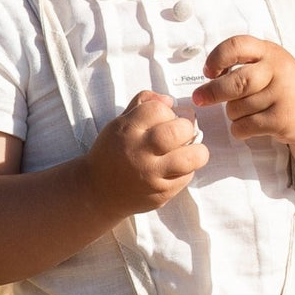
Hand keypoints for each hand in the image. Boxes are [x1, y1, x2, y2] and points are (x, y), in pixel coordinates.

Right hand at [83, 90, 208, 217]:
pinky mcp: (160, 194)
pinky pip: (186, 177)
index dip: (167, 111)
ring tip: (190, 151)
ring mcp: (151, 175)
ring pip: (191, 158)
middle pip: (178, 131)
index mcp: (126, 130)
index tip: (166, 118)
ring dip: (197, 152)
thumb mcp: (119, 123)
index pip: (158, 109)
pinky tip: (175, 168)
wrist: (97, 192)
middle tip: (182, 133)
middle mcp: (138, 152)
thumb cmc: (112, 154)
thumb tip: (171, 100)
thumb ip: (143, 104)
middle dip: (187, 128)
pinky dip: (187, 170)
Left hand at [193, 36, 294, 142]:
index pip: (236, 46)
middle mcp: (277, 70)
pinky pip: (244, 127)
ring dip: (233, 113)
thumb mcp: (269, 64)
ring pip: (236, 108)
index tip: (209, 71)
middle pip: (235, 82)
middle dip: (213, 92)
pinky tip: (248, 126)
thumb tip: (208, 78)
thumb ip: (243, 64)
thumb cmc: (283, 86)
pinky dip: (239, 129)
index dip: (216, 58)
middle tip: (200, 98)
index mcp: (269, 51)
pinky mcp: (281, 119)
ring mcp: (281, 95)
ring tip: (246, 111)